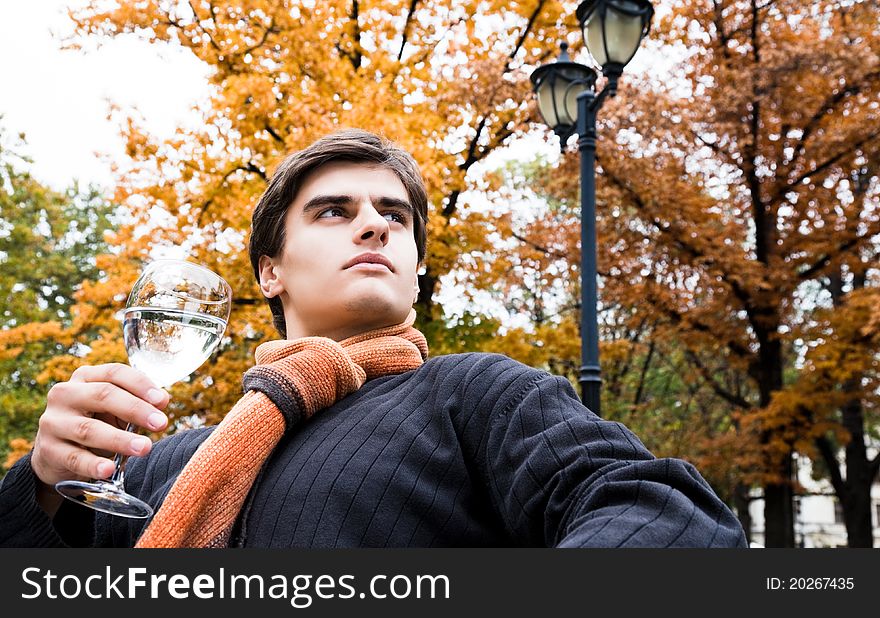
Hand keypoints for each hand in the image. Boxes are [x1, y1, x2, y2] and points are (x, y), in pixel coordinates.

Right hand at [31, 363, 169, 495]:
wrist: (57, 452)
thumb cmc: (95, 422)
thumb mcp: (115, 409)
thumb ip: (138, 403)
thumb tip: (162, 401)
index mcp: (85, 377)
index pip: (115, 372)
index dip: (141, 384)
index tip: (162, 401)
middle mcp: (65, 394)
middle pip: (103, 395)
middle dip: (136, 409)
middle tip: (161, 424)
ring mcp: (54, 422)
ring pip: (89, 429)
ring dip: (120, 440)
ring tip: (144, 448)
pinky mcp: (48, 449)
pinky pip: (74, 458)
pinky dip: (93, 465)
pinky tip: (109, 470)